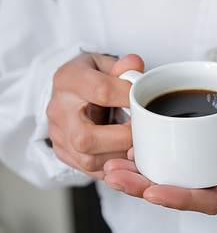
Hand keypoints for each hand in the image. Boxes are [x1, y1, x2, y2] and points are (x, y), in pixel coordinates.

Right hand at [47, 51, 143, 178]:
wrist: (66, 90)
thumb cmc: (90, 75)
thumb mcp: (105, 63)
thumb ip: (123, 67)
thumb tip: (135, 65)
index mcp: (70, 79)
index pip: (101, 91)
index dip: (127, 98)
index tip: (144, 102)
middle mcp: (59, 109)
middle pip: (85, 137)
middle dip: (121, 139)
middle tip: (141, 132)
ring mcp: (57, 133)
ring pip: (87, 159)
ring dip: (119, 156)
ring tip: (136, 145)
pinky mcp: (61, 151)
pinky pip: (87, 168)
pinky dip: (111, 165)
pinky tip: (125, 157)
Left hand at [103, 95, 216, 212]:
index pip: (212, 197)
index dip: (178, 197)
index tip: (148, 189)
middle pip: (188, 192)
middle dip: (148, 187)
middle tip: (114, 173)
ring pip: (186, 178)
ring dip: (150, 173)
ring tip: (117, 163)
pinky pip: (193, 160)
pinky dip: (168, 156)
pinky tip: (147, 144)